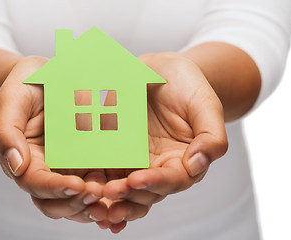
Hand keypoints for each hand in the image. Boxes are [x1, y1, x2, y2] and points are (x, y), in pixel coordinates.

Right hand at [0, 56, 107, 222]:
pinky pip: (100, 183)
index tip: (76, 185)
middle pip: (57, 203)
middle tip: (97, 194)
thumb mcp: (11, 101)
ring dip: (94, 205)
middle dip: (76, 203)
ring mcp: (70, 169)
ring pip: (79, 201)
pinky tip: (125, 189)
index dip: (55, 188)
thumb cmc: (26, 85)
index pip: (36, 183)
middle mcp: (48, 171)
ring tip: (112, 196)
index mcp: (26, 160)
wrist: (48, 73)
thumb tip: (17, 167)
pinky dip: (110, 193)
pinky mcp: (91, 162)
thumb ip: (7, 132)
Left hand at [101, 52, 227, 229]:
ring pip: (121, 189)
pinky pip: (102, 170)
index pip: (172, 181)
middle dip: (126, 196)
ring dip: (107, 197)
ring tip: (91, 196)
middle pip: (144, 193)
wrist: (162, 70)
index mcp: (183, 162)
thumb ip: (211, 136)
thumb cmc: (188, 86)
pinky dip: (92, 182)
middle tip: (109, 191)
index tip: (137, 180)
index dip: (155, 183)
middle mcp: (157, 168)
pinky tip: (79, 186)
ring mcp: (133, 162)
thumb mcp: (206, 105)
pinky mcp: (113, 152)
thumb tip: (199, 164)